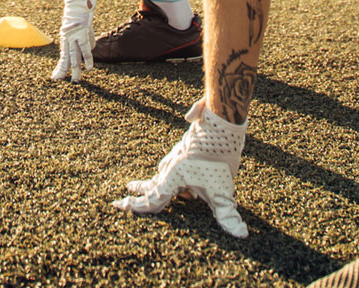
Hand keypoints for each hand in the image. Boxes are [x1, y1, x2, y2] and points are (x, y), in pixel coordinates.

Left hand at [51, 0, 94, 81]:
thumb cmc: (80, 7)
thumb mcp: (83, 25)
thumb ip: (87, 36)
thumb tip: (92, 47)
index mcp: (66, 36)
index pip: (63, 54)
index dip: (61, 66)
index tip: (57, 77)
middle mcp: (68, 37)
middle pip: (66, 58)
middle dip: (64, 71)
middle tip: (60, 82)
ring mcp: (74, 35)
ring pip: (74, 56)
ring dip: (75, 69)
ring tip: (75, 81)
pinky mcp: (82, 31)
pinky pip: (85, 47)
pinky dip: (87, 58)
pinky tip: (88, 68)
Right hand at [113, 98, 247, 236]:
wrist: (221, 123)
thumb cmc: (219, 157)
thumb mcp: (223, 192)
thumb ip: (227, 215)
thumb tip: (242, 235)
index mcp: (173, 179)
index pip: (152, 199)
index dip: (135, 206)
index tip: (117, 204)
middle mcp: (171, 167)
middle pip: (153, 183)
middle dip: (140, 189)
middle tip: (127, 189)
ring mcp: (177, 155)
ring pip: (164, 172)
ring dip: (161, 182)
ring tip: (155, 185)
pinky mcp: (186, 147)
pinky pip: (174, 162)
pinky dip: (174, 170)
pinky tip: (181, 168)